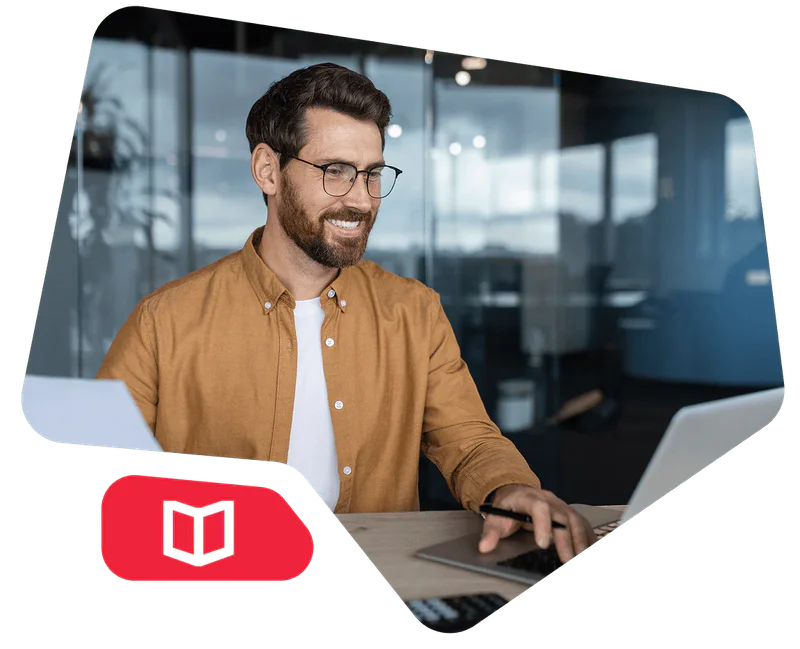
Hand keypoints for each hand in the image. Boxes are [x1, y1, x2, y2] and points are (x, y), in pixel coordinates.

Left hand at [478, 485, 596, 564]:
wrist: (516, 492)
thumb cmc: (507, 507)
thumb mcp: (495, 517)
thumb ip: (491, 532)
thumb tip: (484, 547)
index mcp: (528, 497)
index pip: (539, 507)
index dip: (543, 525)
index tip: (542, 544)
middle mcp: (548, 499)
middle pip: (562, 516)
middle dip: (567, 540)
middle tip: (568, 561)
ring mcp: (560, 505)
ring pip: (575, 519)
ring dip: (581, 540)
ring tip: (581, 559)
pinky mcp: (568, 512)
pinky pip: (582, 523)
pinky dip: (588, 537)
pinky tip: (591, 551)